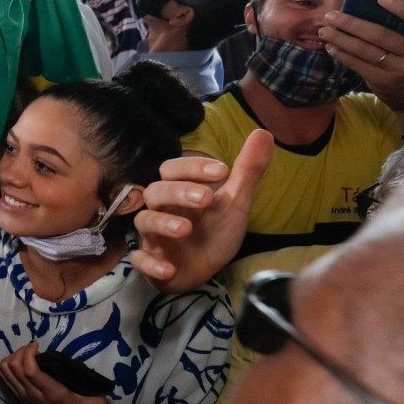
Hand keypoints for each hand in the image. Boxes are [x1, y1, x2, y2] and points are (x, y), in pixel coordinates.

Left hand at [0, 342, 108, 403]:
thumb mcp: (97, 402)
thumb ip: (96, 386)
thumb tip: (93, 371)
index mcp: (52, 393)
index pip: (30, 371)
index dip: (28, 353)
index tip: (37, 344)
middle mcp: (34, 395)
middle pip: (13, 368)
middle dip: (20, 352)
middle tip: (31, 348)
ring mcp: (25, 398)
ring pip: (5, 373)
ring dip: (12, 359)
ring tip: (25, 355)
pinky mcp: (21, 401)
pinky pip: (6, 380)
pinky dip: (9, 368)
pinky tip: (20, 364)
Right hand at [129, 129, 273, 291]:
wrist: (203, 271)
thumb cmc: (214, 231)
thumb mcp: (235, 202)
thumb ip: (247, 171)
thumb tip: (263, 132)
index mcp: (178, 191)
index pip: (173, 169)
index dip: (193, 168)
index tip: (222, 171)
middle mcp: (161, 209)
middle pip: (156, 192)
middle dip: (178, 192)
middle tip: (206, 199)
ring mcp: (153, 235)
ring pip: (144, 221)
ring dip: (163, 223)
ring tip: (186, 229)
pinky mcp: (151, 262)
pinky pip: (140, 260)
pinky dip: (151, 264)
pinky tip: (168, 268)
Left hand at [321, 0, 403, 113]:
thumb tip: (380, 9)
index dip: (402, 8)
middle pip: (380, 36)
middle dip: (353, 24)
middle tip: (332, 16)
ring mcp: (396, 71)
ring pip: (365, 51)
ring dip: (341, 39)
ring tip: (325, 30)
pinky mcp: (382, 82)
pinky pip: (358, 65)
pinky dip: (343, 55)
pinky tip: (331, 47)